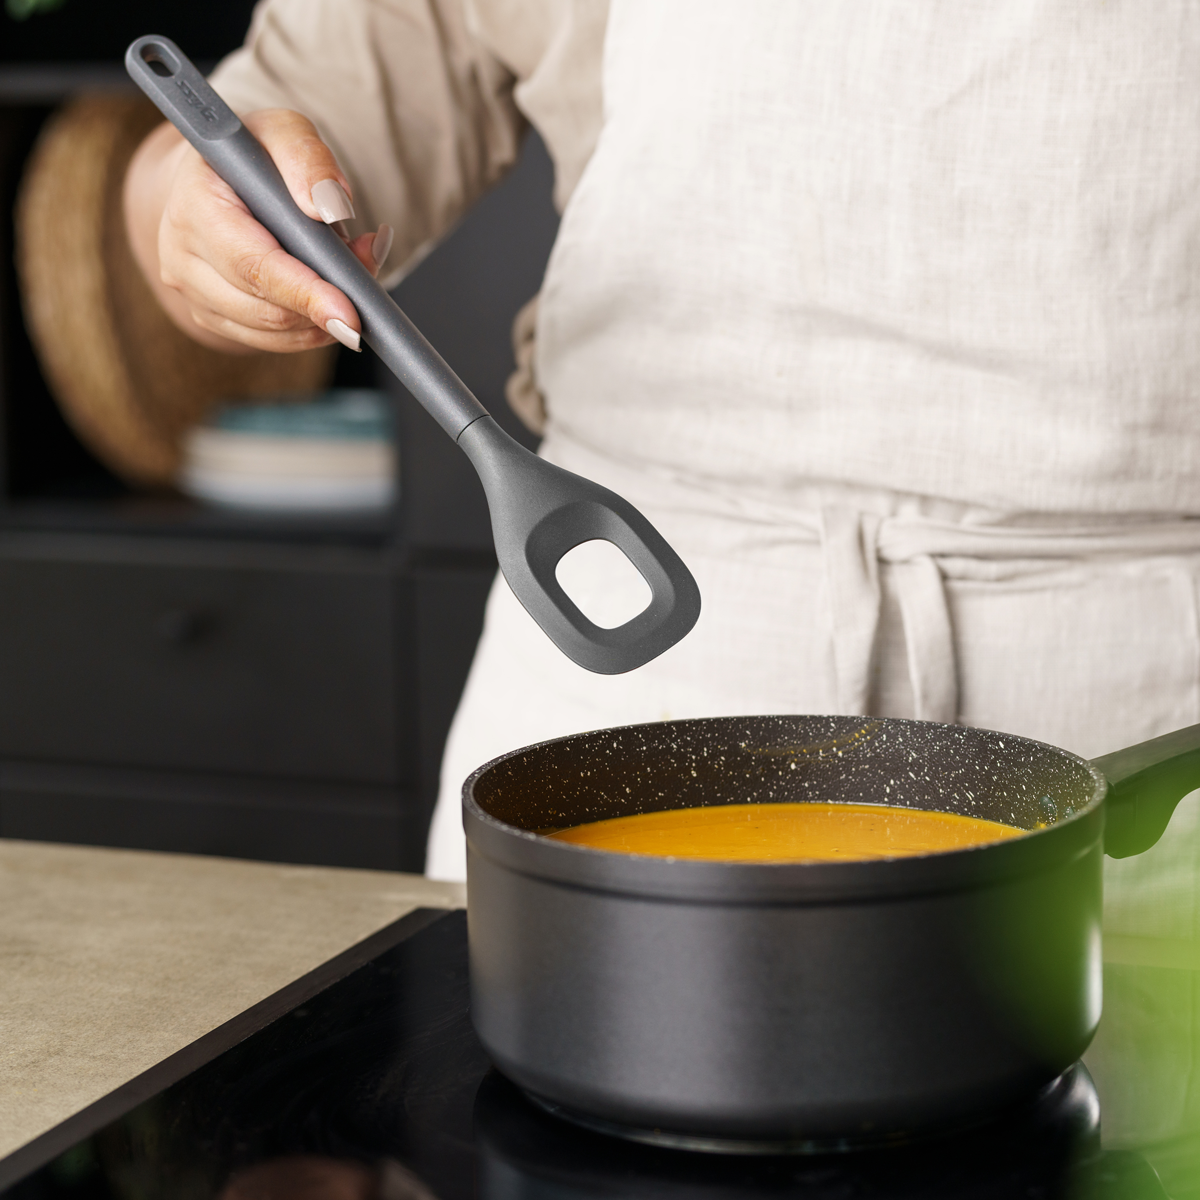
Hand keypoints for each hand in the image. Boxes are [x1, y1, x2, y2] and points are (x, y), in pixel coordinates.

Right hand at [123, 108, 393, 354]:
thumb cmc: (254, 154)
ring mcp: (191, 292)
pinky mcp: (210, 317)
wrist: (217, 179)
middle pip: (263, 307)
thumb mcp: (284, 130)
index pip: (252, 263)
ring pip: (270, 332)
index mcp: (193, 204)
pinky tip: (330, 303)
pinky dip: (310, 329)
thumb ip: (309, 158)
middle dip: (324, 305)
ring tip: (350, 281)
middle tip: (367, 283)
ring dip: (321, 318)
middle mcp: (180, 253)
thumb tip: (331, 209)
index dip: (304, 291)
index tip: (348, 311)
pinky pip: (270, 342)